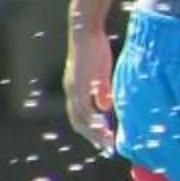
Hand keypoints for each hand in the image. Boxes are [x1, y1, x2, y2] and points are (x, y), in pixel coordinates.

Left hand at [64, 27, 116, 152]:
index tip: (105, 140)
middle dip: (94, 136)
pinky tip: (103, 125)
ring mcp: (73, 89)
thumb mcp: (101, 74)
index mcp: (76, 91)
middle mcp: (72, 93)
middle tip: (107, 147)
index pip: (81, 117)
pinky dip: (93, 118)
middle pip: (79, 122)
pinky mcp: (78, 84)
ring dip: (95, 131)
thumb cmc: (95, 49)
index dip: (91, 130)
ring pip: (82, 118)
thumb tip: (105, 109)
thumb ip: (102, 92)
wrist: (86, 33)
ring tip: (108, 141)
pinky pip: (84, 106)